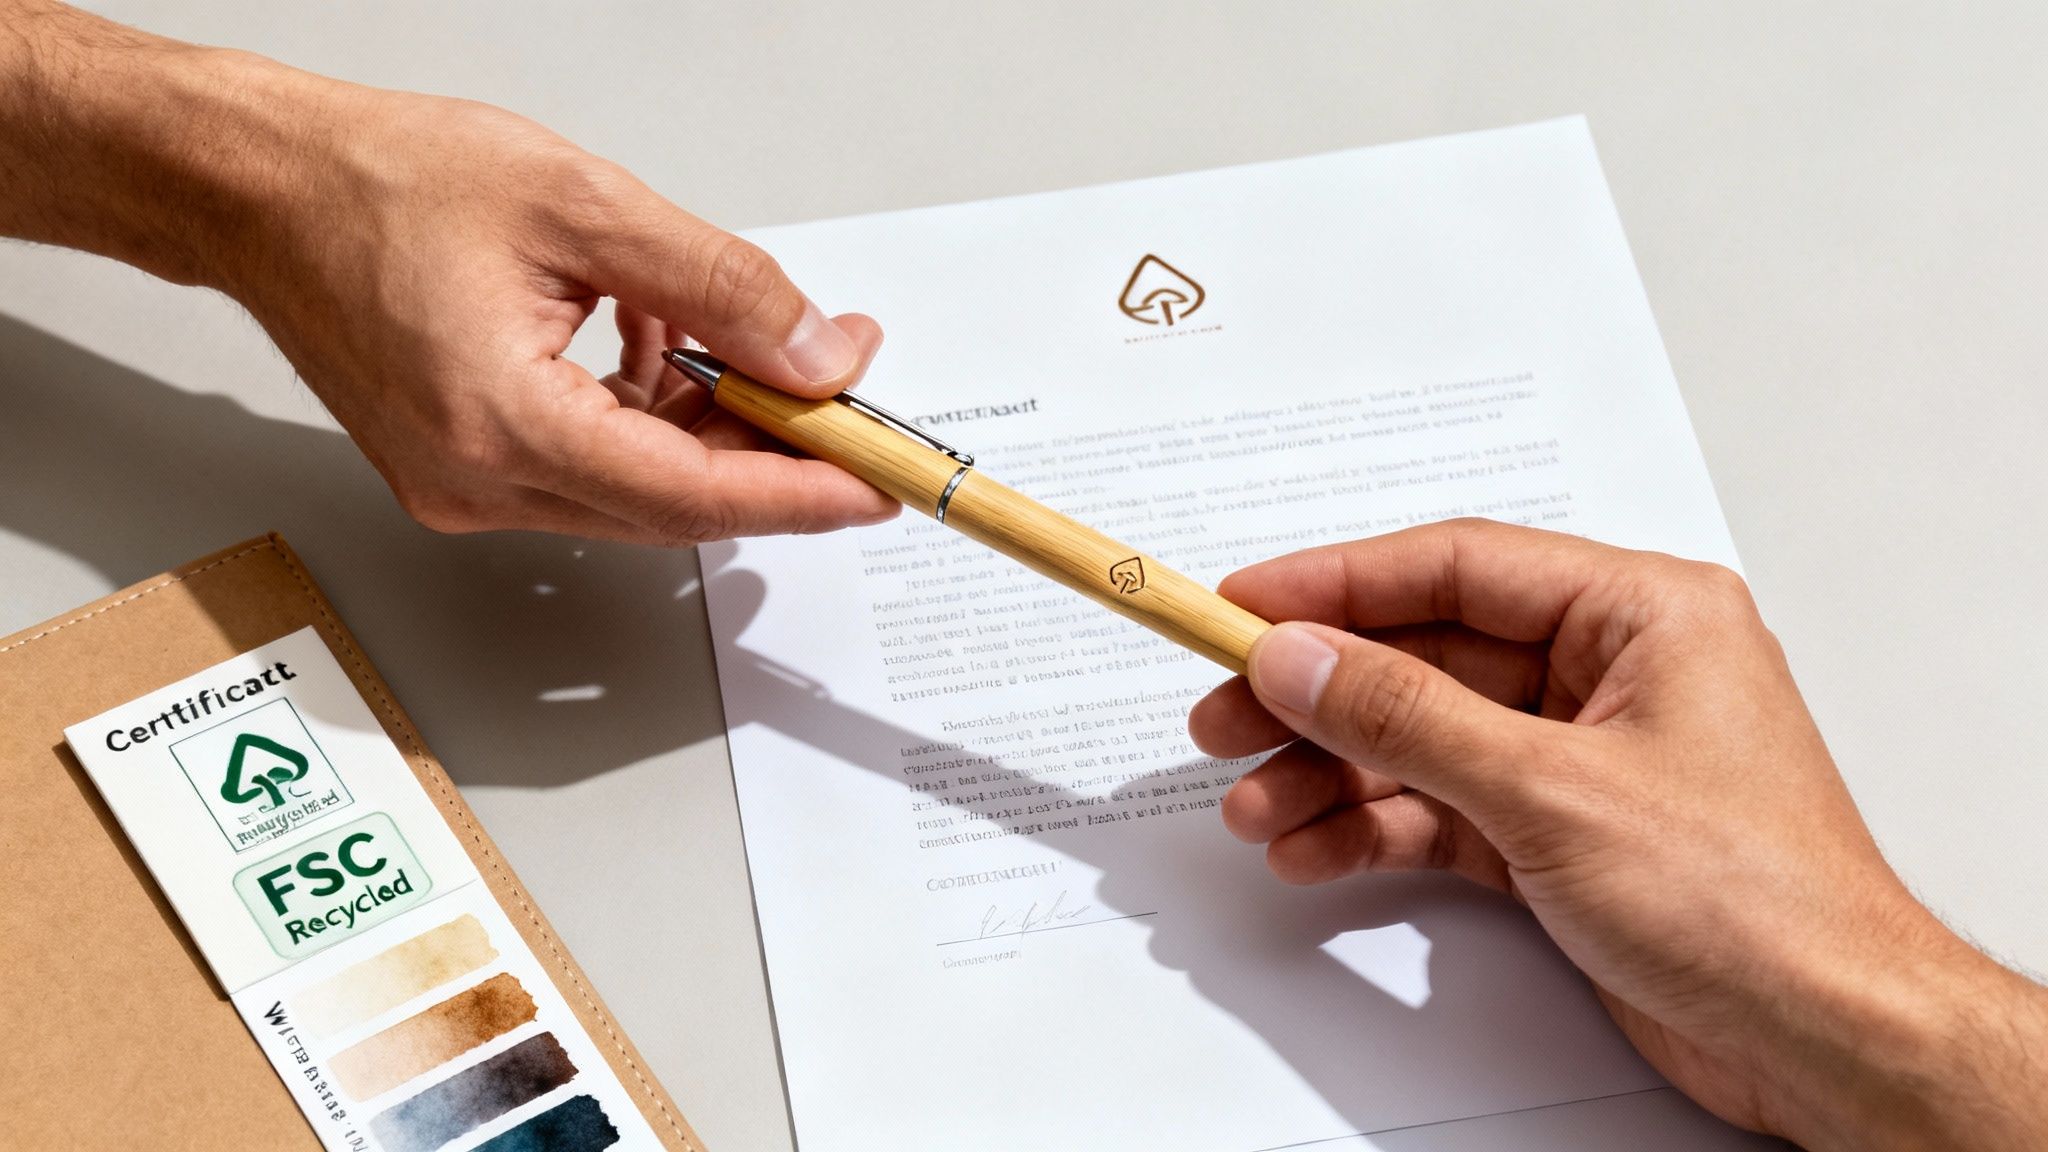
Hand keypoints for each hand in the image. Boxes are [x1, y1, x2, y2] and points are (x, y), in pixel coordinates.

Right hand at [222, 70, 898, 543]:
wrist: (262, 190)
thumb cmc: (382, 183)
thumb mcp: (584, 208)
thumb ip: (720, 288)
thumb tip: (816, 353)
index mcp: (501, 426)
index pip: (691, 495)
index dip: (799, 492)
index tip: (876, 481)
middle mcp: (478, 482)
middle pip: (672, 500)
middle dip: (769, 448)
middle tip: (839, 390)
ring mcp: (464, 487)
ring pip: (637, 485)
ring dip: (708, 423)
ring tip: (743, 339)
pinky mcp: (460, 469)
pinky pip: (591, 463)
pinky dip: (647, 413)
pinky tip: (663, 344)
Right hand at [1188, 519, 2047, 1149]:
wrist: (1826, 1037)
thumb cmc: (1757, 901)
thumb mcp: (1551, 791)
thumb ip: (1409, 717)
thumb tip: (1303, 659)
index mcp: (1640, 614)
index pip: (1455, 568)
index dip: (1335, 583)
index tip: (1243, 604)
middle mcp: (1611, 672)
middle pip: (1426, 656)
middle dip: (1319, 694)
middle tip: (1224, 714)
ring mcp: (1584, 757)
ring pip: (1424, 740)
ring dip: (1334, 774)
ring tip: (1257, 806)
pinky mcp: (1564, 834)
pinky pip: (1443, 809)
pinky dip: (1375, 829)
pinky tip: (1316, 849)